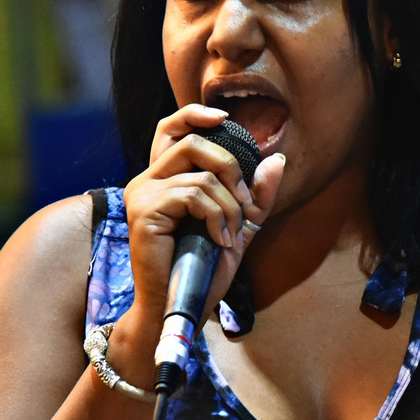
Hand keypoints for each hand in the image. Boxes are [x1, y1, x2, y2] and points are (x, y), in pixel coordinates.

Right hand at [119, 104, 284, 344]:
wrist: (179, 305)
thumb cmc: (202, 268)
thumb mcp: (238, 226)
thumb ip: (256, 196)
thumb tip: (278, 160)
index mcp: (164, 178)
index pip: (172, 128)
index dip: (195, 114)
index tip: (225, 117)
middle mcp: (146, 180)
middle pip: (192, 142)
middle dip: (230, 167)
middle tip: (243, 202)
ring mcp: (141, 195)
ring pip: (200, 174)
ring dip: (229, 205)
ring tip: (231, 234)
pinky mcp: (144, 212)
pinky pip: (194, 195)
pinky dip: (218, 217)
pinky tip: (220, 241)